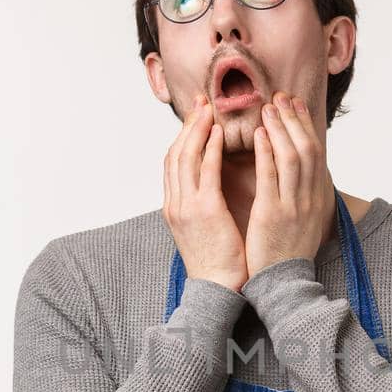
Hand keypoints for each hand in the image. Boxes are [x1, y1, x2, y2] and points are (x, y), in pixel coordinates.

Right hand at [163, 90, 247, 291]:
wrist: (216, 290)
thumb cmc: (217, 264)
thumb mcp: (202, 231)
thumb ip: (201, 207)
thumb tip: (209, 190)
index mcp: (173, 208)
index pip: (173, 163)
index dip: (183, 137)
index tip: (196, 118)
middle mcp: (175, 203)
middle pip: (175, 153)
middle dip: (188, 125)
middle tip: (201, 102)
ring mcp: (186, 206)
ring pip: (186, 156)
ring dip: (197, 129)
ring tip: (209, 108)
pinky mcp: (204, 211)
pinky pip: (205, 171)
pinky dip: (209, 148)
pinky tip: (219, 132)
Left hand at [247, 91, 335, 276]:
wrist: (284, 283)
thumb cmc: (288, 251)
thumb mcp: (306, 219)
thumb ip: (306, 193)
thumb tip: (305, 171)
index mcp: (317, 197)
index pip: (315, 151)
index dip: (305, 125)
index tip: (295, 104)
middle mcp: (310, 198)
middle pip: (307, 148)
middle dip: (294, 119)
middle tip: (281, 96)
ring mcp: (293, 205)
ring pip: (292, 157)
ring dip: (280, 128)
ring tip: (269, 108)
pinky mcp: (274, 215)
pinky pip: (272, 178)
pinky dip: (266, 153)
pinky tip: (259, 134)